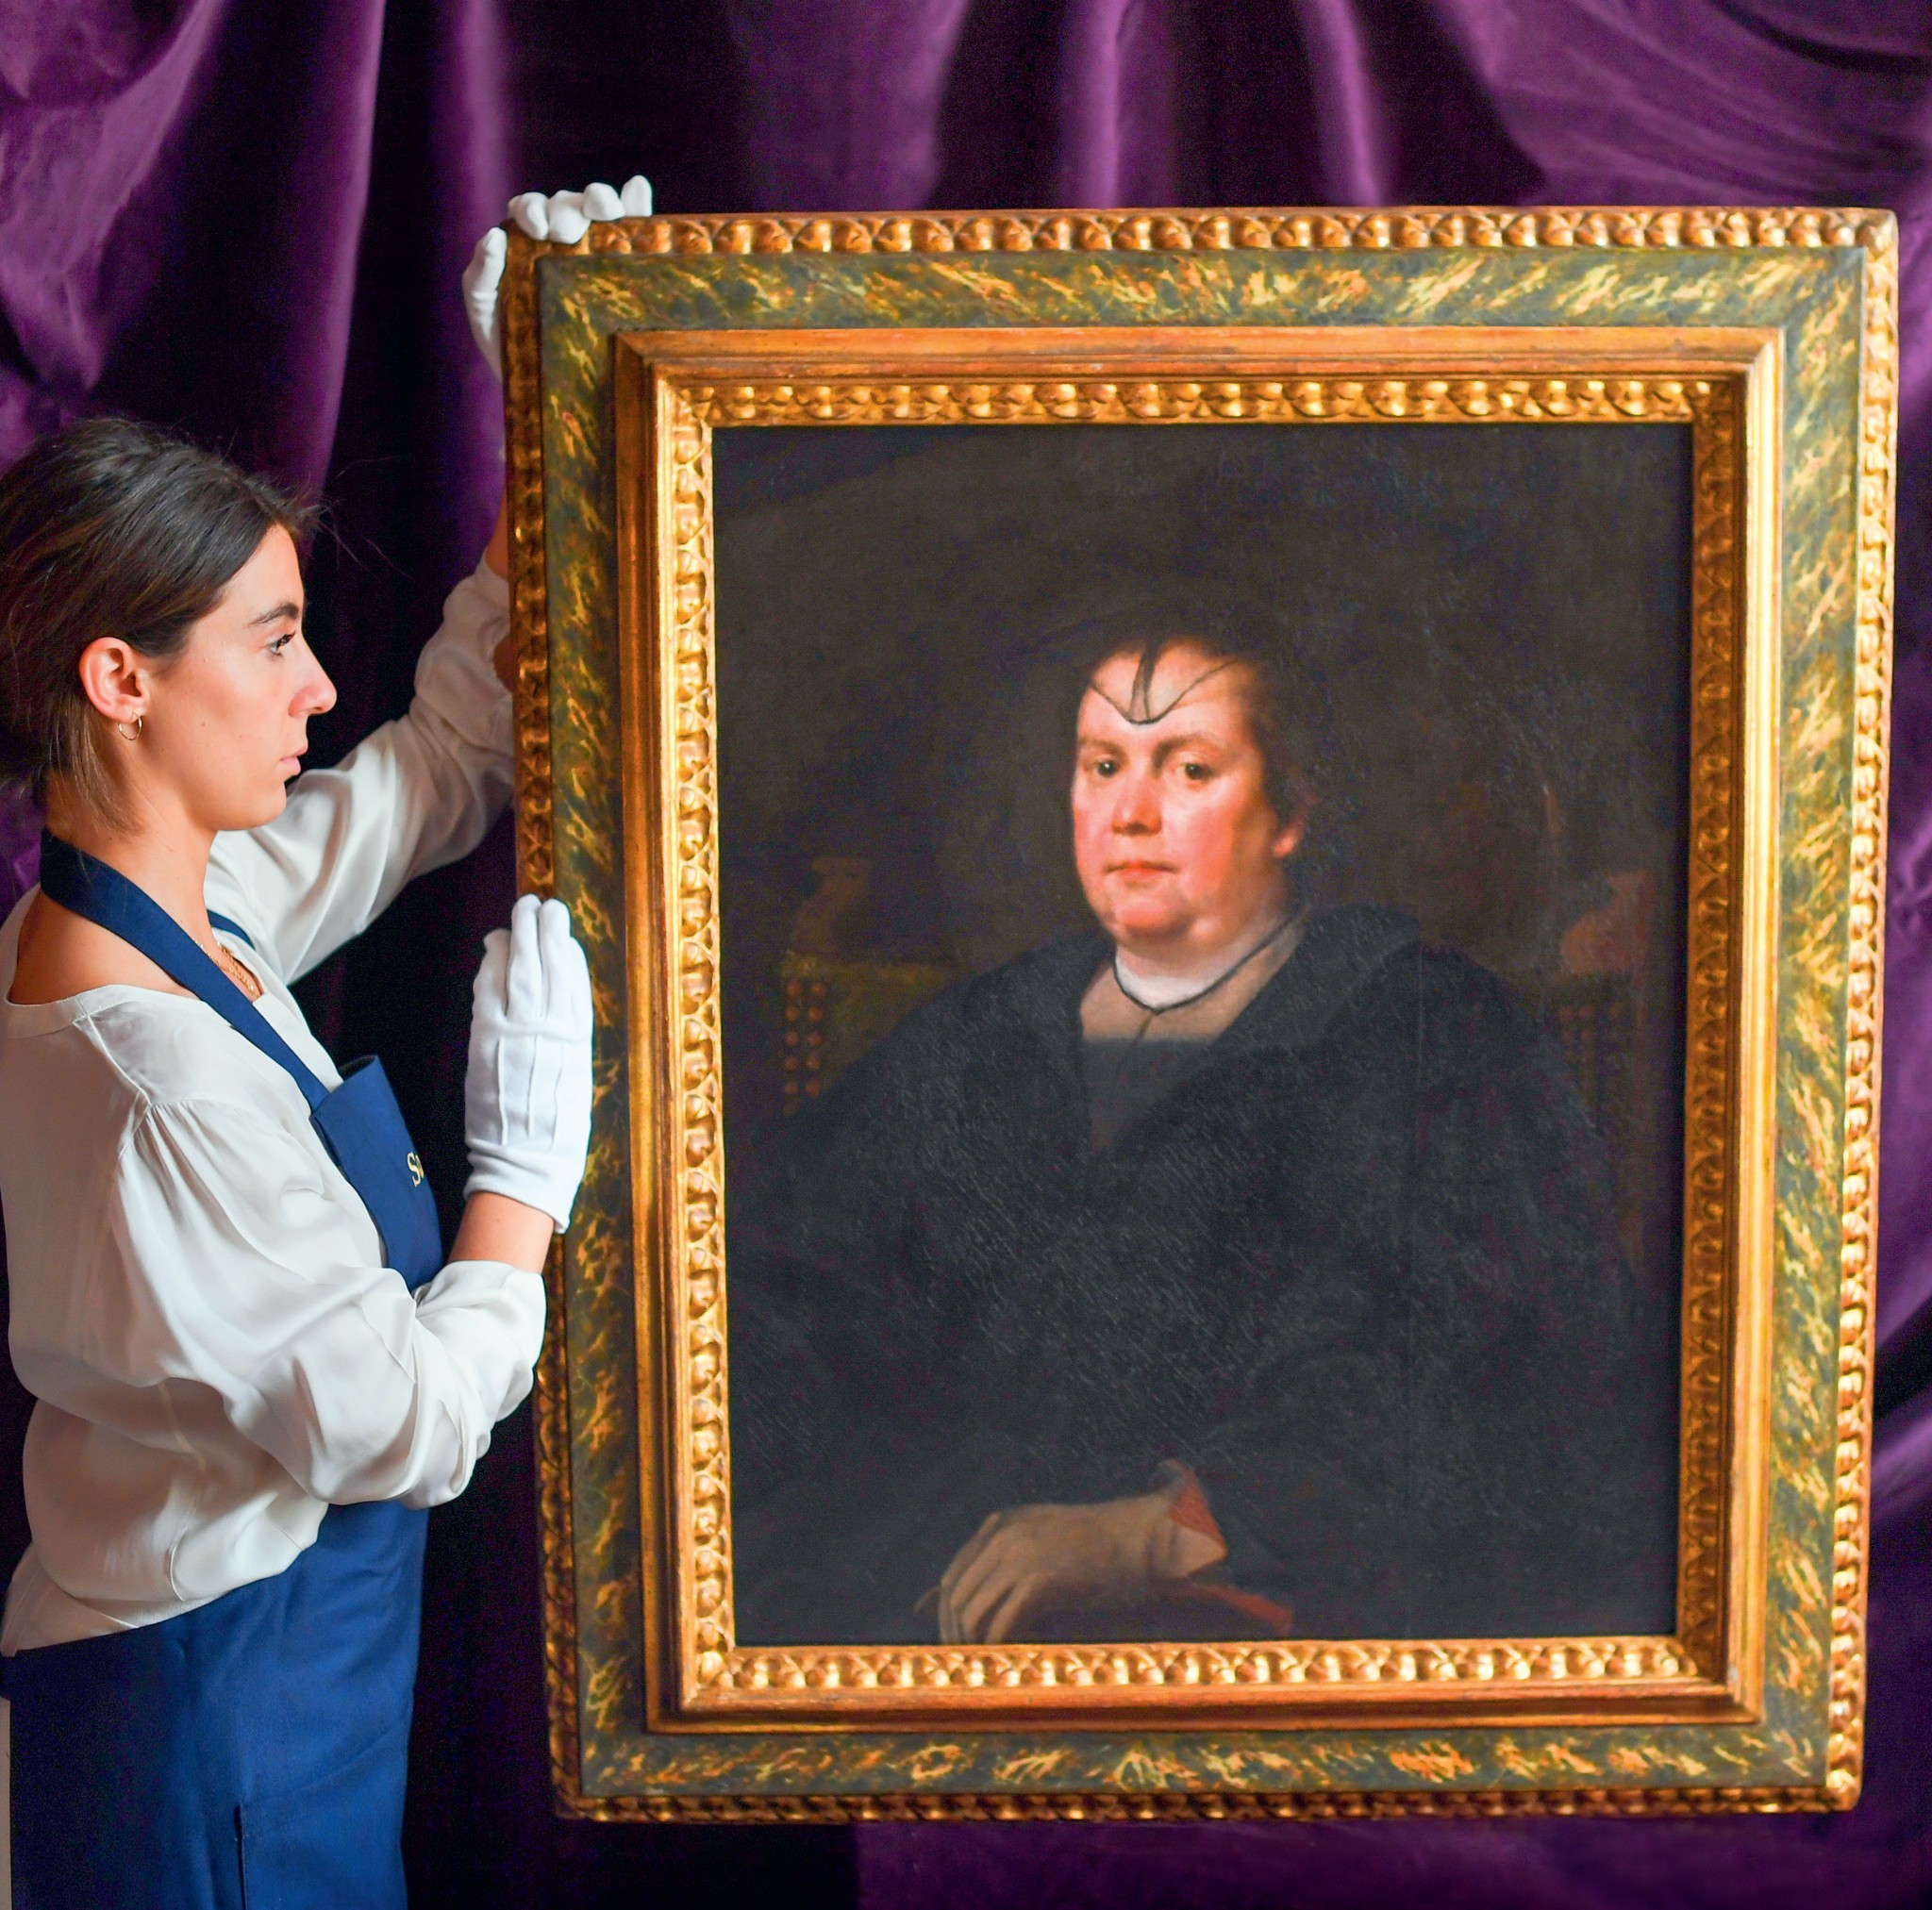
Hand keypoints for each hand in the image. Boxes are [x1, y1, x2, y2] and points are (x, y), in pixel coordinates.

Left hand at [462, 175, 652, 380]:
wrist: (545, 386)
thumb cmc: (509, 343)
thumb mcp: (483, 310)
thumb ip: (481, 274)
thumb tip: (494, 235)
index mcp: (527, 241)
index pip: (530, 208)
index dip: (533, 209)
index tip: (534, 228)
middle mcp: (560, 238)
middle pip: (566, 205)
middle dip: (566, 210)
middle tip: (565, 232)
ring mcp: (594, 251)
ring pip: (598, 209)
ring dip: (600, 200)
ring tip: (606, 211)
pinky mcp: (623, 268)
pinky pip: (633, 228)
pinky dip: (637, 205)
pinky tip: (638, 190)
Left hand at [464, 895, 593, 1227]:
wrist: (525, 1161)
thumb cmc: (553, 1129)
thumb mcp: (574, 1078)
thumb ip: (565, 1041)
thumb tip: (557, 1008)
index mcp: (578, 1040)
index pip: (574, 982)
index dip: (568, 952)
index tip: (563, 931)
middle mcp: (552, 1030)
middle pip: (549, 967)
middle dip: (545, 931)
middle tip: (542, 905)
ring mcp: (519, 1031)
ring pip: (520, 970)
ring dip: (519, 936)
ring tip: (520, 913)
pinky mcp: (488, 1040)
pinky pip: (489, 992)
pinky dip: (491, 967)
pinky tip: (492, 949)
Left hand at [936, 1491, 1180, 1643]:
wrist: (1143, 1537)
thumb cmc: (1099, 1546)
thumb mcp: (1043, 1540)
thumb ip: (1003, 1562)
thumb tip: (958, 1606)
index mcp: (1000, 1523)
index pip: (951, 1577)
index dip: (946, 1615)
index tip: (954, 1643)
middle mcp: (1003, 1535)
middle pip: (956, 1596)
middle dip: (955, 1634)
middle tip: (964, 1664)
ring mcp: (1019, 1555)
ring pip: (973, 1611)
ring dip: (974, 1645)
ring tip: (985, 1668)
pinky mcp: (1039, 1579)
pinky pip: (1002, 1623)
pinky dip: (998, 1648)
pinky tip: (1007, 1664)